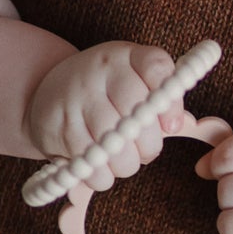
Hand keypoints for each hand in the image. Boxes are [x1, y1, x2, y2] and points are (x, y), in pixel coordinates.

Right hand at [22, 42, 185, 186]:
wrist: (49, 92)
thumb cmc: (106, 93)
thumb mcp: (133, 82)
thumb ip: (160, 100)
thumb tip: (183, 125)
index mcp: (125, 56)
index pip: (156, 68)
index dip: (170, 103)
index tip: (172, 127)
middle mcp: (98, 72)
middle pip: (138, 119)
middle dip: (149, 146)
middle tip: (144, 150)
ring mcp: (74, 99)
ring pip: (116, 148)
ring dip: (126, 164)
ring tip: (122, 159)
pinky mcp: (56, 127)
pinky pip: (93, 167)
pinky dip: (103, 177)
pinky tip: (101, 167)